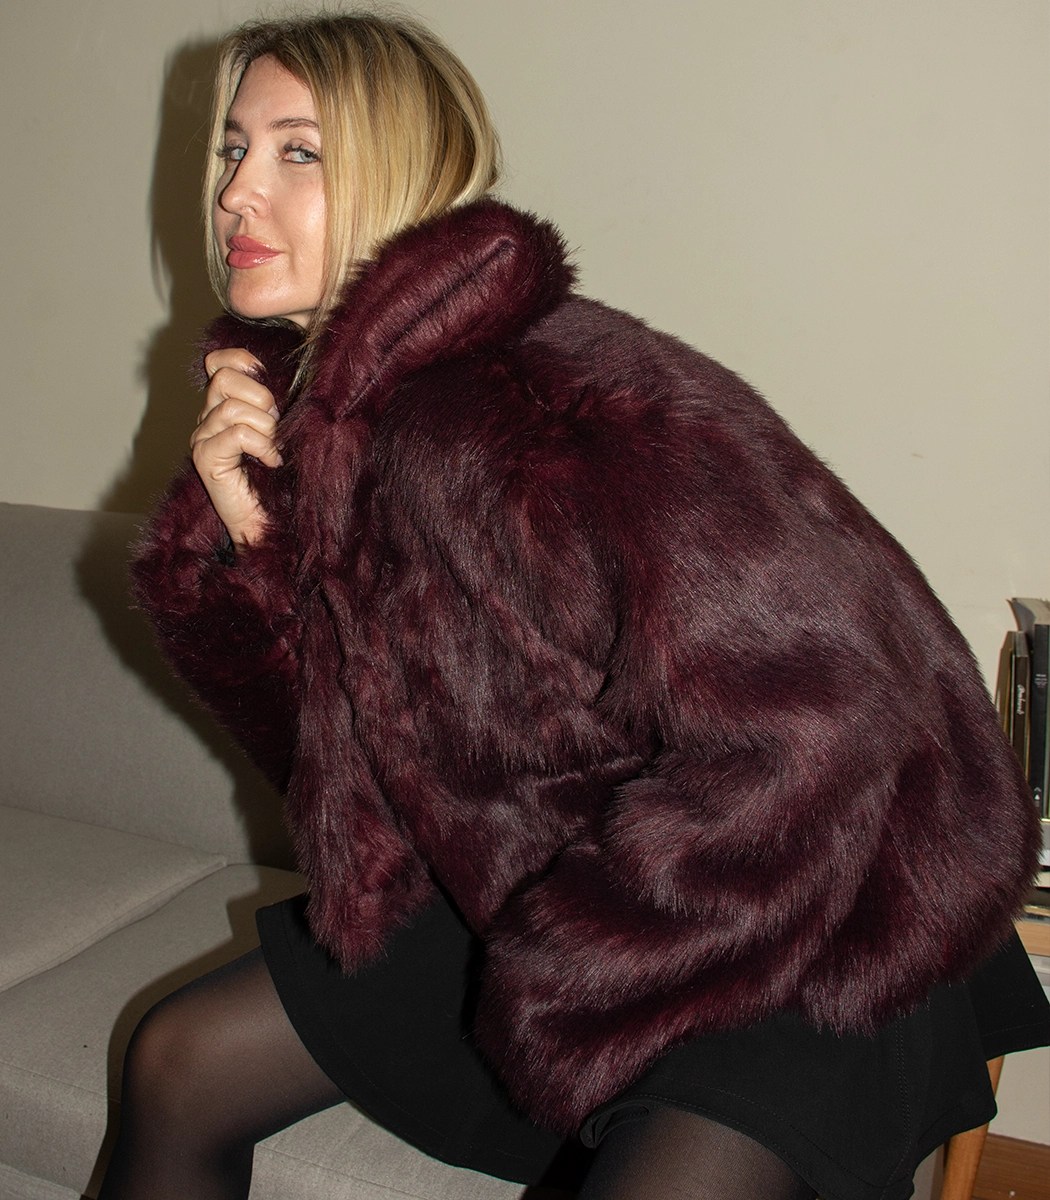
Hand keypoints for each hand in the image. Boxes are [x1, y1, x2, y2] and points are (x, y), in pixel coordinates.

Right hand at [192, 348, 282, 550]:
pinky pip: (237, 434)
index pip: (219, 361)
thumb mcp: (283, 429)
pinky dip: (261, 446)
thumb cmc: (282, 476)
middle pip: (225, 378)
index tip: (270, 389)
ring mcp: (202, 437)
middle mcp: (207, 417)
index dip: (244, 362)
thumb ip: (278, 402)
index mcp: (224, 404)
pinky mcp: (205, 457)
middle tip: (276, 429)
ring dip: (265, 428)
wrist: (271, 522)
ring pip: (232, 407)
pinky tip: (271, 462)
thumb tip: (295, 373)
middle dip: (261, 399)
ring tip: (274, 450)